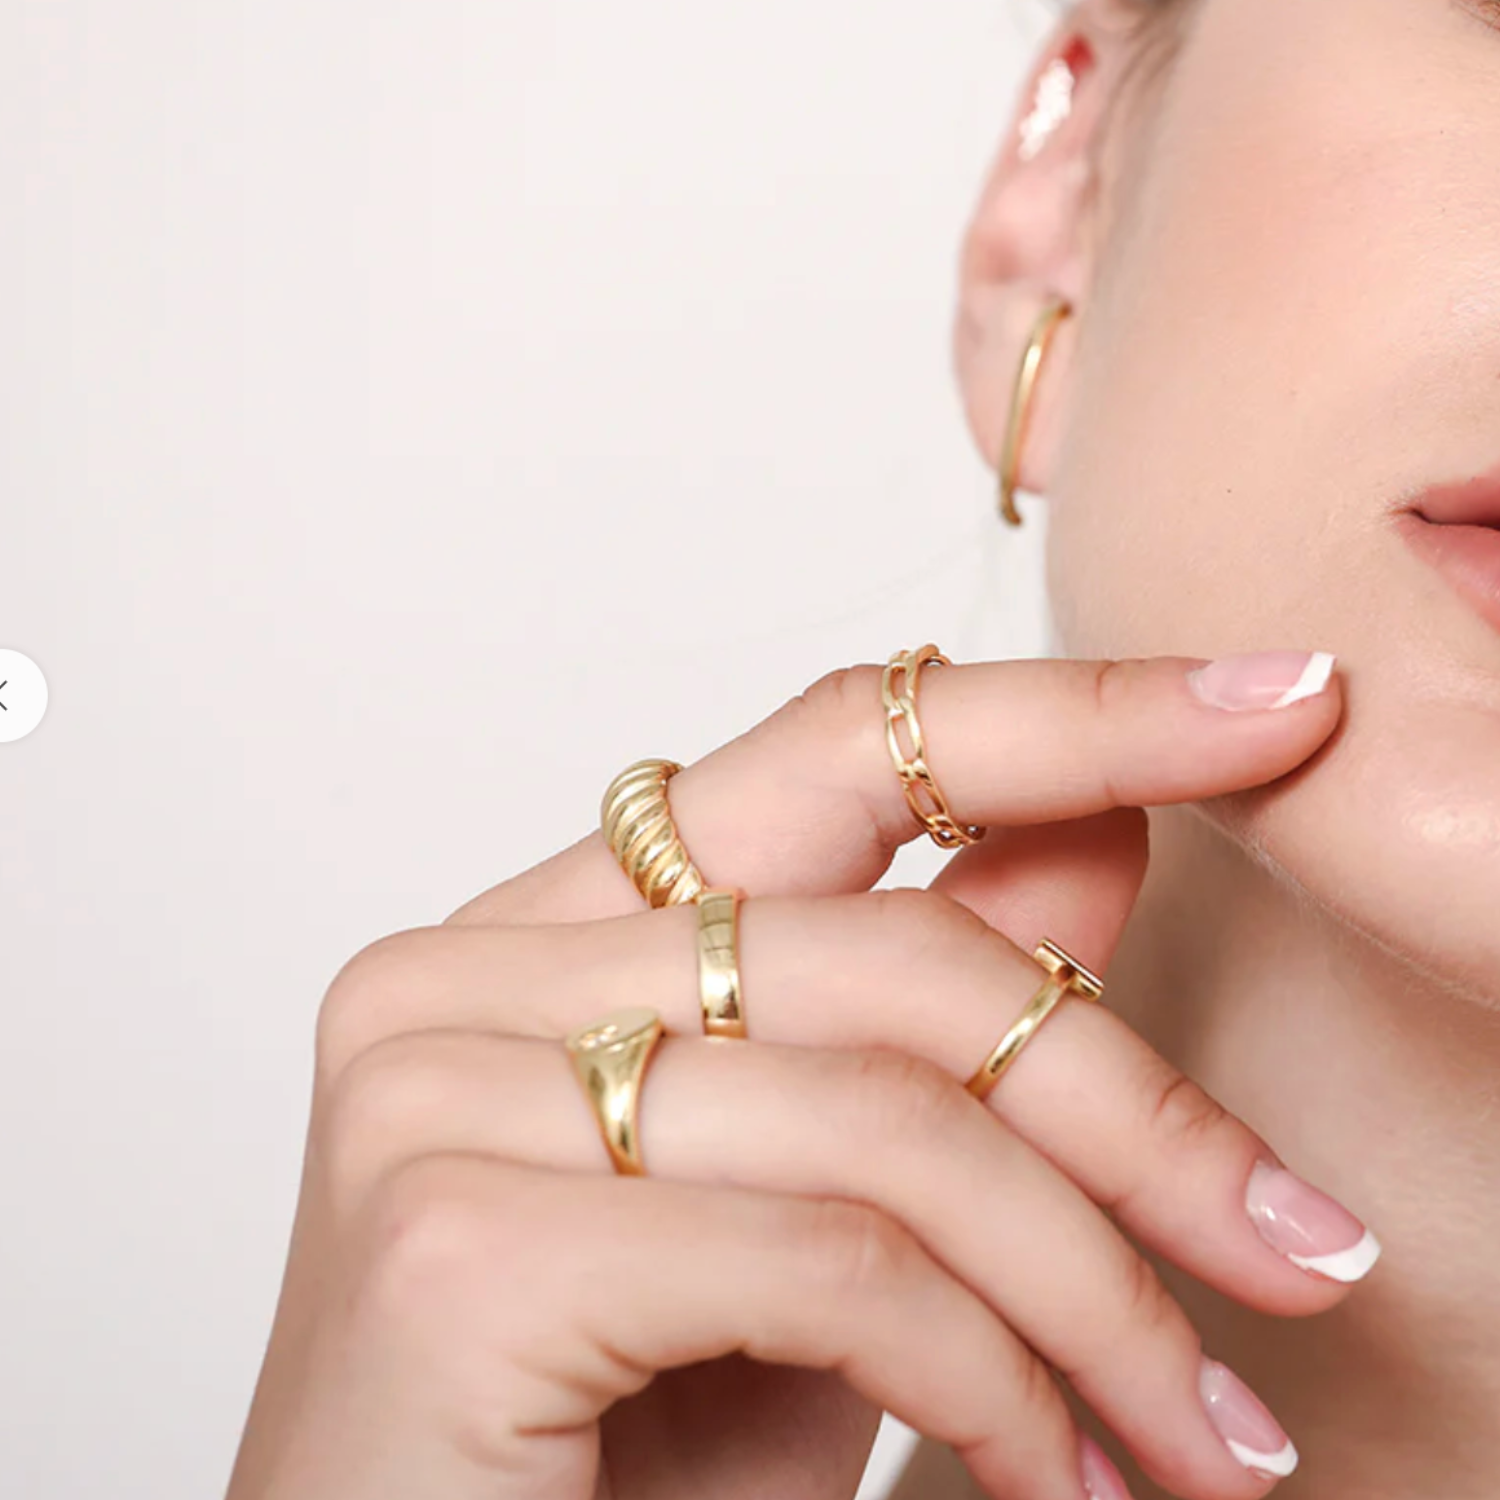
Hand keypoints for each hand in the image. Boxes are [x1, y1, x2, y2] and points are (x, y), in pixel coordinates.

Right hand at [226, 650, 1365, 1499]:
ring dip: (1089, 1291)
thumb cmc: (618, 1456)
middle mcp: (465, 972)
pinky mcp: (455, 1239)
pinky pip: (828, 1258)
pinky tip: (1037, 1476)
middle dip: (1132, 1113)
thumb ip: (927, 1019)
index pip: (833, 749)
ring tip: (1193, 1431)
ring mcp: (437, 1087)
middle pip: (892, 952)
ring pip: (883, 1117)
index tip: (1276, 702)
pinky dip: (982, 1379)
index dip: (1070, 715)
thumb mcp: (822, 1220)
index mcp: (544, 932)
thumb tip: (1103, 840)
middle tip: (1296, 1249)